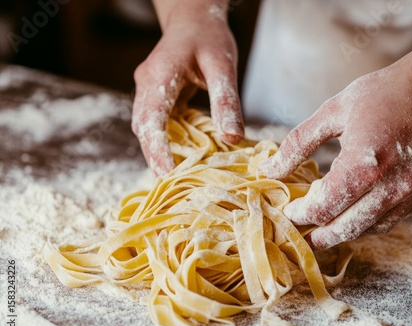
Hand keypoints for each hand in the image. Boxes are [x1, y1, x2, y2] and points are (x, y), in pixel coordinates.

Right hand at [132, 2, 243, 175]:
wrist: (193, 19)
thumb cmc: (208, 37)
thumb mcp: (223, 66)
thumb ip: (226, 101)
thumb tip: (232, 138)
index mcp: (159, 76)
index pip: (151, 119)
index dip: (157, 148)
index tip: (167, 174)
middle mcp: (146, 86)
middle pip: (143, 129)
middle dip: (155, 156)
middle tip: (172, 183)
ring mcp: (147, 92)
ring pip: (146, 129)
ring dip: (157, 152)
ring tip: (175, 176)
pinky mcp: (155, 97)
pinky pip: (155, 124)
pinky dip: (165, 142)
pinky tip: (180, 156)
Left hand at [258, 65, 411, 249]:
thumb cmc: (385, 93)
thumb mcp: (333, 111)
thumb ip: (297, 144)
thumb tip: (268, 169)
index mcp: (364, 165)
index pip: (323, 208)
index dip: (299, 214)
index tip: (287, 210)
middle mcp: (391, 187)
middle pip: (344, 229)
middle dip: (316, 235)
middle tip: (298, 231)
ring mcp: (411, 194)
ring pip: (367, 231)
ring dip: (340, 232)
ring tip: (320, 226)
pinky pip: (388, 221)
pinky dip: (364, 223)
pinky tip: (351, 213)